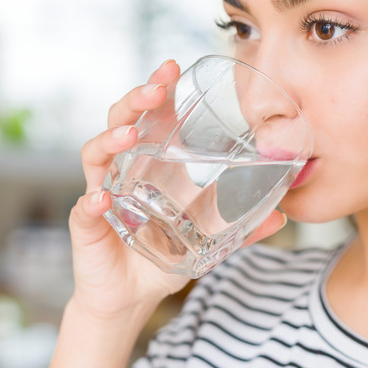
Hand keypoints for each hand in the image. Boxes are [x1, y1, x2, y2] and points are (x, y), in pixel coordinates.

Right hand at [68, 60, 286, 320]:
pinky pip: (84, 209)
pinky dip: (91, 203)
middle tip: (156, 88)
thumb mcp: (207, 241)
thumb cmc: (161, 258)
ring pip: (96, 155)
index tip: (172, 68)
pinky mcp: (87, 226)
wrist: (129, 299)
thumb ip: (241, 227)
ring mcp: (101, 195)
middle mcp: (120, 171)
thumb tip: (283, 215)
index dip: (157, 90)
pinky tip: (102, 200)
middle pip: (119, 122)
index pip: (149, 117)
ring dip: (111, 140)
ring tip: (130, 135)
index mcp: (147, 165)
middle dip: (135, 100)